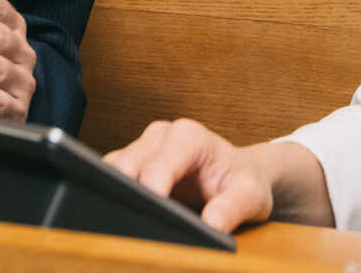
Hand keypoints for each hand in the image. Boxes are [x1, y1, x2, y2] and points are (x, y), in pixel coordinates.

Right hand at [103, 119, 275, 232]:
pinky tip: (120, 214)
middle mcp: (161, 136)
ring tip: (123, 219)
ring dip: (113, 192)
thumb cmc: (243, 181)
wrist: (237, 175)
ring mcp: (143, 149)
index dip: (153, 183)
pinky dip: (110, 194)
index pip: (162, 160)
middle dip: (127, 190)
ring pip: (112, 168)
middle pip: (129, 162)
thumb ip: (234, 207)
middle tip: (131, 219)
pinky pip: (110, 178)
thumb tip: (212, 223)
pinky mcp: (131, 165)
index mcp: (190, 136)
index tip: (152, 204)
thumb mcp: (251, 196)